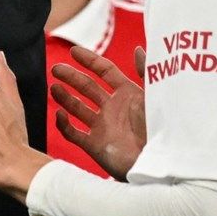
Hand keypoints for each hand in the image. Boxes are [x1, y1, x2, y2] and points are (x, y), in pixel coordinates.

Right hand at [51, 45, 148, 179]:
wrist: (159, 166)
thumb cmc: (162, 131)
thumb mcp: (155, 97)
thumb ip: (146, 72)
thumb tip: (138, 48)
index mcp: (128, 94)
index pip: (105, 71)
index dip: (89, 60)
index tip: (73, 50)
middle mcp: (113, 108)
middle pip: (87, 87)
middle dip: (71, 76)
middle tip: (56, 69)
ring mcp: (103, 127)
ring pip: (77, 107)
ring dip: (64, 97)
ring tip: (54, 88)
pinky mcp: (95, 145)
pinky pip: (73, 133)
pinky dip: (63, 124)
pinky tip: (59, 114)